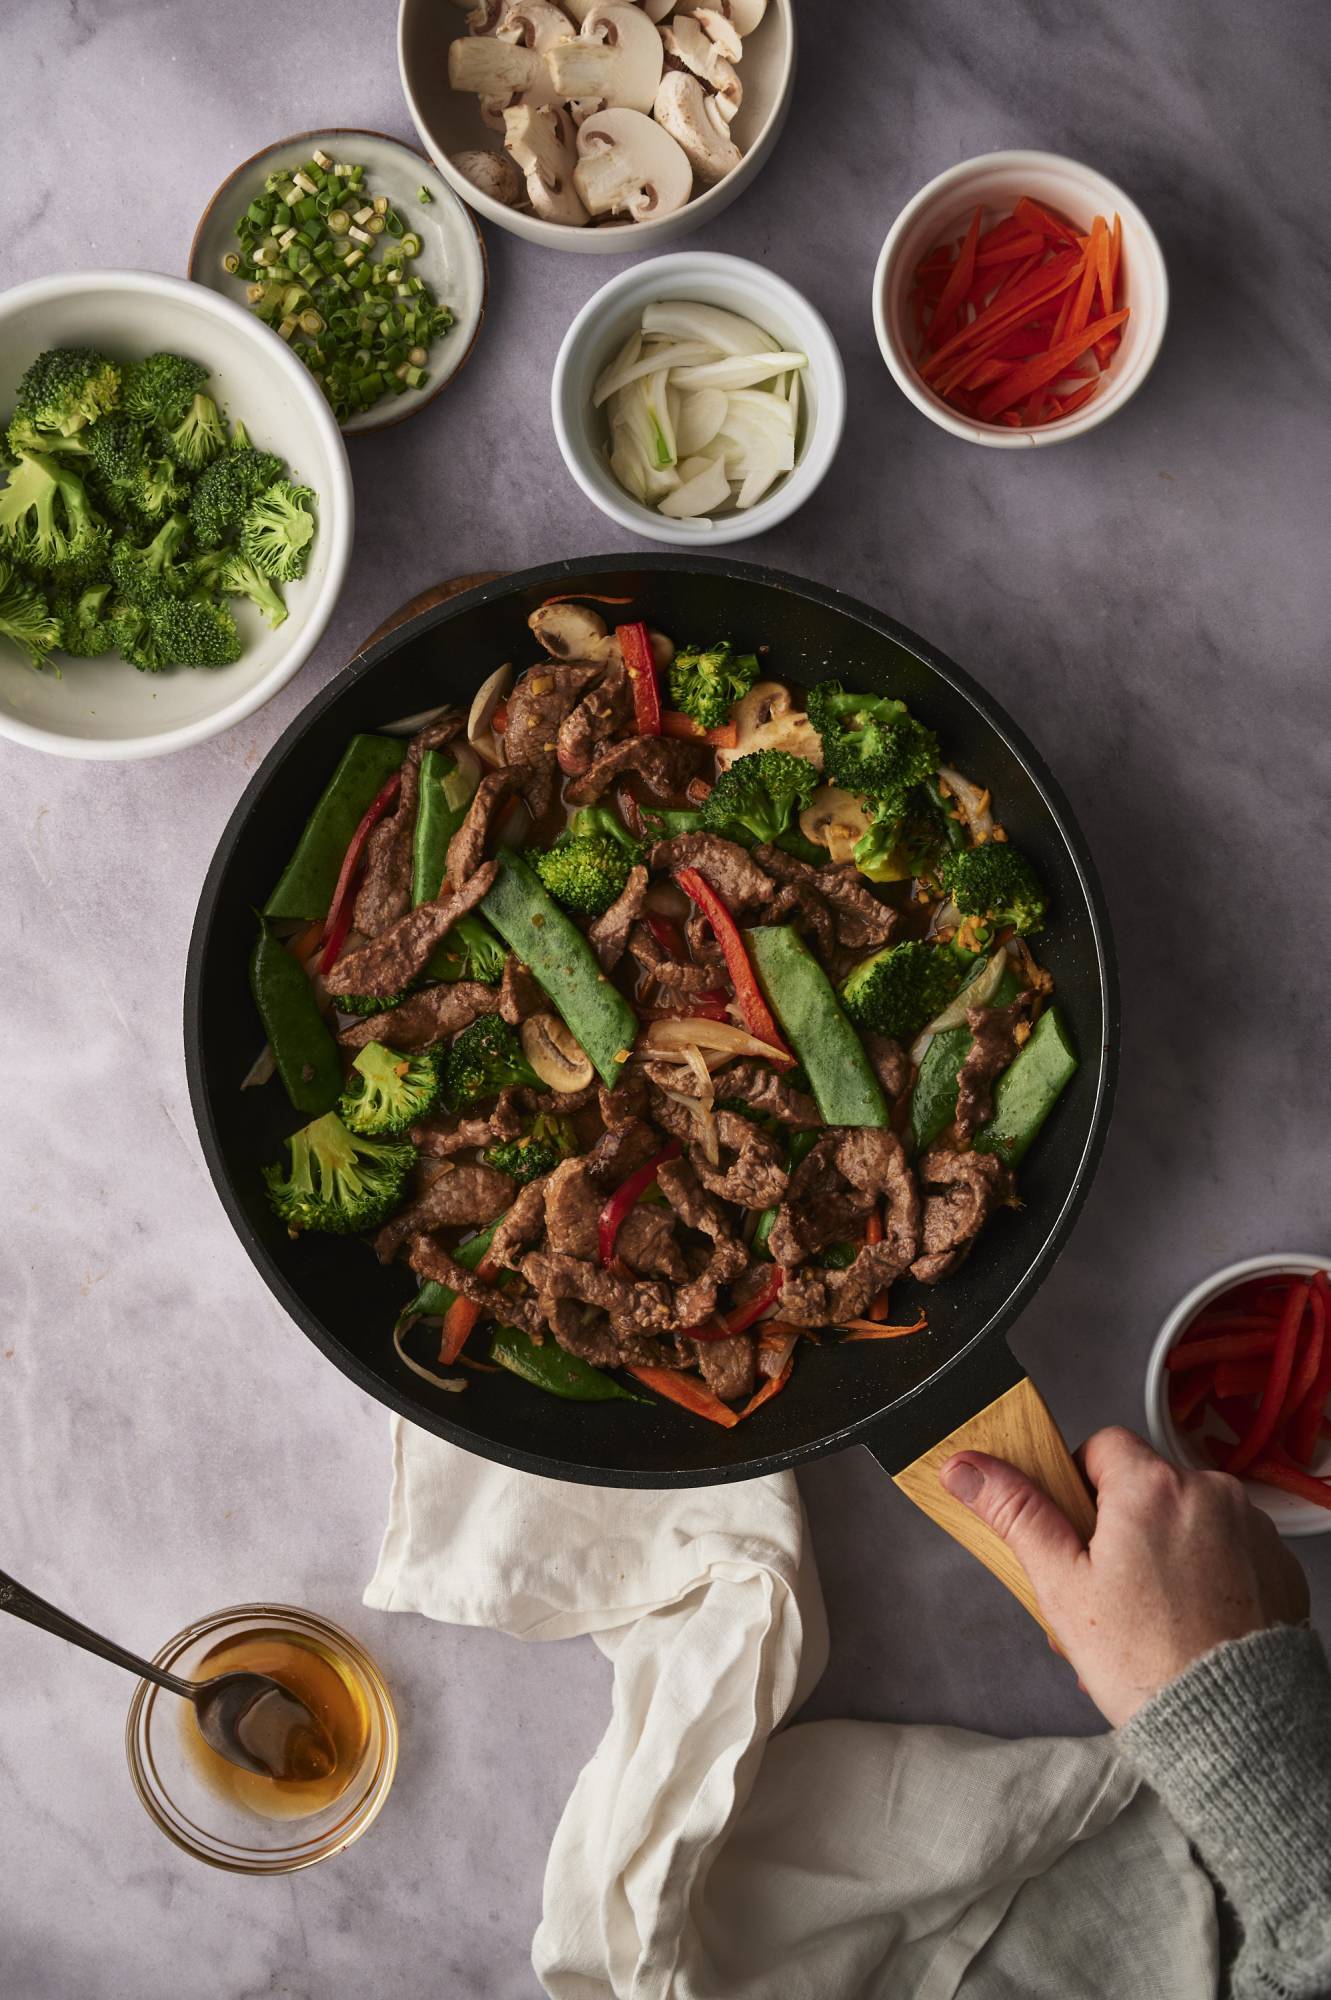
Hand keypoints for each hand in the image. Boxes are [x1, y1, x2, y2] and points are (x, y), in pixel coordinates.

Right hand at [940, 1426, 1309, 1726]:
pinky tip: (1193, 1621)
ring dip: (1167, 1547)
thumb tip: (967, 1466)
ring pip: (1189, 1517)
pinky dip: (1210, 1572)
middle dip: (1122, 1526)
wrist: (1233, 1728)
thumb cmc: (1145, 1662)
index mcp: (1152, 1486)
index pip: (1102, 1446)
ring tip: (1151, 1615)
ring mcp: (1252, 1527)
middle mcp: (1211, 1491)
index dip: (1080, 1486)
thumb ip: (1016, 1513)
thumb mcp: (1061, 1585)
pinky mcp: (1280, 1564)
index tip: (1077, 1534)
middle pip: (1147, 1485)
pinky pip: (1231, 1548)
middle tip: (1106, 1589)